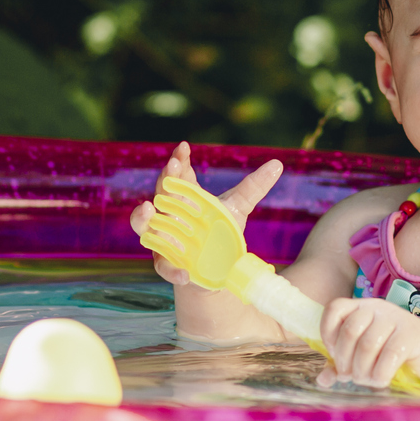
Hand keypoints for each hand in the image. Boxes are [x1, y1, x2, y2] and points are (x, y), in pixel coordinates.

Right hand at [128, 141, 283, 286]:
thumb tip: (277, 165)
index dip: (179, 160)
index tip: (184, 147)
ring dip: (142, 218)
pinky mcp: (167, 264)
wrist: (218, 268)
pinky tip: (184, 272)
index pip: (179, 174)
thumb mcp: (238, 208)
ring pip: (144, 226)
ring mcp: (163, 238)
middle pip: (161, 194)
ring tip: (146, 210)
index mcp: (185, 197)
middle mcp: (169, 214)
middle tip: (172, 167)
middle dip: (164, 180)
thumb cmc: (222, 232)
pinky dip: (172, 269)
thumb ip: (254, 187)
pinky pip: (164, 265)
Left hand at [320, 297, 419, 387]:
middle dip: (344, 360)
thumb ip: (340, 365)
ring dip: (362, 369)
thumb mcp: (360, 357)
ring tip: (366, 379)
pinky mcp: (411, 333)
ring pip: (368, 344)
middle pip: (350, 330)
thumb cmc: (388, 355)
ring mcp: (395, 318)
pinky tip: (380, 380)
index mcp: (360, 307)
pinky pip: (390, 354)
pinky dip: (380, 373)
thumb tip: (323, 380)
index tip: (334, 355)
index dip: (328, 334)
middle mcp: (376, 307)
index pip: (335, 309)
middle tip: (350, 375)